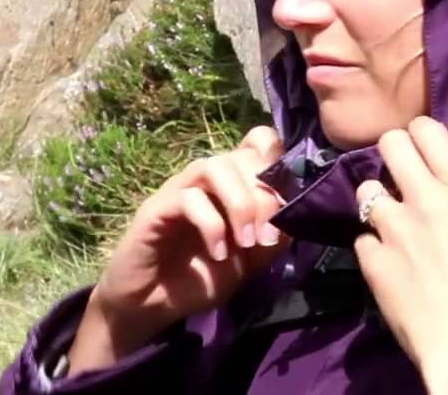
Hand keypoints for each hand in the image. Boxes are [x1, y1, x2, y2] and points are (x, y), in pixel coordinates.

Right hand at [68, 126, 290, 373]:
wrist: (152, 307)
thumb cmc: (200, 278)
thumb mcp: (250, 260)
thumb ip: (273, 235)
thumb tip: (296, 212)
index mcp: (231, 184)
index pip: (257, 141)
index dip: (276, 158)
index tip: (286, 198)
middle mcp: (206, 179)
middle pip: (241, 156)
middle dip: (263, 195)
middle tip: (267, 237)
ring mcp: (179, 189)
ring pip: (213, 166)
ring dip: (240, 204)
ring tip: (247, 241)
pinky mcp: (156, 208)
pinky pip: (188, 198)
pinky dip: (212, 224)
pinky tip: (219, 252)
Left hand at [353, 117, 447, 394]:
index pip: (427, 131)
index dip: (421, 133)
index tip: (424, 149)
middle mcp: (423, 199)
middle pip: (389, 143)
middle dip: (393, 152)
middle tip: (402, 174)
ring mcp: (392, 227)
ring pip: (366, 188)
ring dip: (377, 199)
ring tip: (391, 220)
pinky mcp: (371, 258)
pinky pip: (362, 237)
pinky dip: (372, 245)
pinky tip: (389, 261)